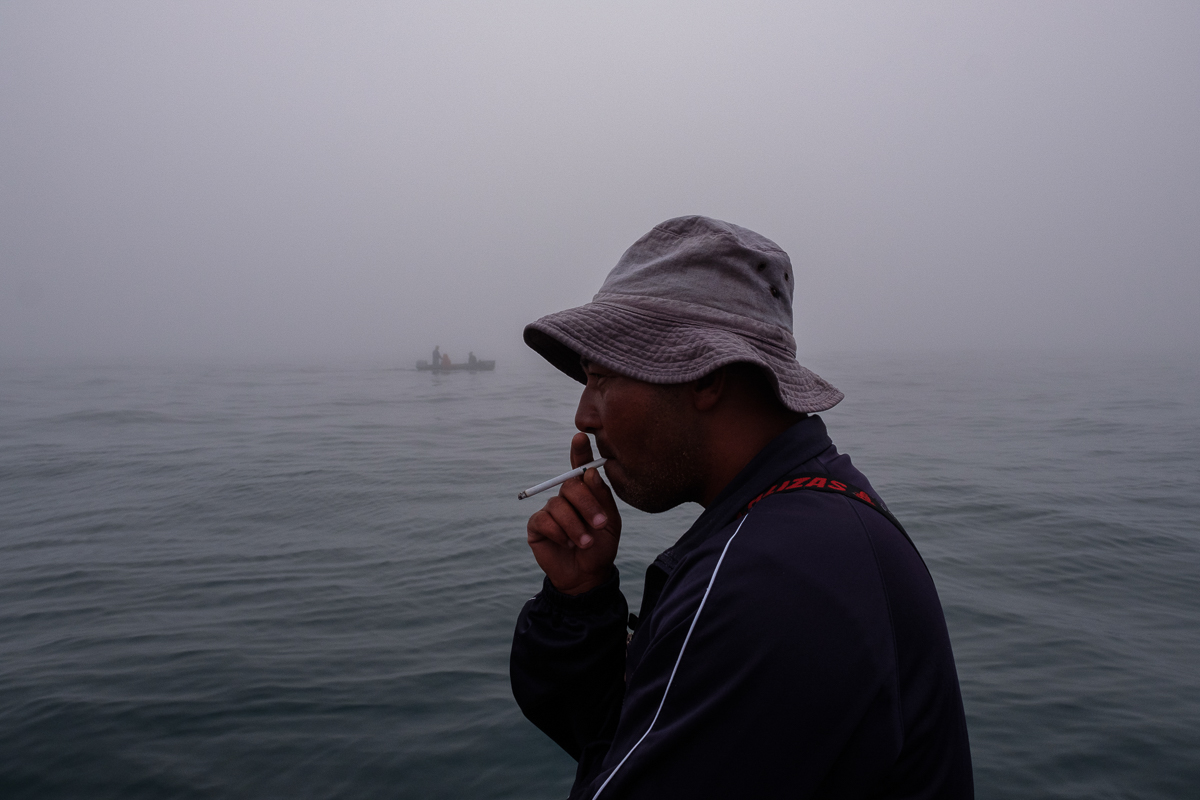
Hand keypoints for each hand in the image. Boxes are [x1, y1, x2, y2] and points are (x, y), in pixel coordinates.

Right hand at [526, 432, 621, 594]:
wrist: (588, 575)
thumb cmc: (601, 546)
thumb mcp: (610, 522)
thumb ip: (601, 497)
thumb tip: (589, 473)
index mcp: (585, 492)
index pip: (580, 467)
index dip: (579, 451)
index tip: (580, 436)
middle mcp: (566, 497)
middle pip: (570, 485)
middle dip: (587, 505)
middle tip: (600, 524)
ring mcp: (550, 510)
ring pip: (559, 505)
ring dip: (575, 525)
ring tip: (585, 543)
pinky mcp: (537, 526)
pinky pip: (544, 520)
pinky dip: (559, 533)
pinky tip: (567, 544)